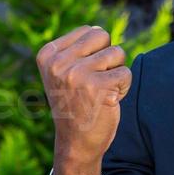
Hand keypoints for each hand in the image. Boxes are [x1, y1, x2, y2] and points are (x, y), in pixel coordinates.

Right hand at [37, 26, 129, 174]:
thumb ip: (77, 49)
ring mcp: (77, 74)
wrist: (76, 143)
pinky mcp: (99, 87)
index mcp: (47, 54)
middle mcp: (59, 63)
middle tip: (96, 81)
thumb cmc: (75, 104)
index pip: (88, 31)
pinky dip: (124, 87)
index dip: (94, 52)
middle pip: (103, 36)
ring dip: (116, 73)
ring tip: (101, 92)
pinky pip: (126, 73)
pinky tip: (109, 101)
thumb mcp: (63, 72)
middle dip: (107, 57)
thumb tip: (100, 30)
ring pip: (117, 53)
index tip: (82, 76)